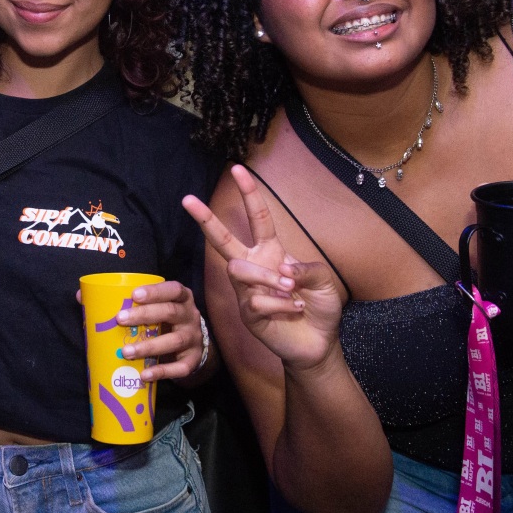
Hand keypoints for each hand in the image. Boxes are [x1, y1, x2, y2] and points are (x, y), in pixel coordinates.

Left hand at [111, 280, 207, 382]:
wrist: (192, 346)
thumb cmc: (167, 322)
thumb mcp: (159, 309)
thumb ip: (136, 305)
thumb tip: (91, 302)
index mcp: (182, 299)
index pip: (173, 290)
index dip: (155, 291)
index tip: (134, 294)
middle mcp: (190, 317)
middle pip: (170, 312)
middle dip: (145, 315)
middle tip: (120, 319)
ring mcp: (194, 339)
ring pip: (174, 341)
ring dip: (149, 346)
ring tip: (126, 352)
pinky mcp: (193, 360)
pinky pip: (180, 367)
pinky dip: (161, 372)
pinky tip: (144, 374)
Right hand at [184, 165, 345, 372]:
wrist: (318, 343)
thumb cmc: (319, 307)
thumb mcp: (324, 280)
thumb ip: (307, 268)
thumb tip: (282, 267)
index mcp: (272, 252)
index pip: (257, 217)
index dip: (249, 193)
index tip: (237, 169)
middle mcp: (255, 266)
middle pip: (223, 239)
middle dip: (205, 219)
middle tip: (187, 200)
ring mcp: (247, 290)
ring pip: (239, 270)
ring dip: (268, 278)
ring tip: (291, 291)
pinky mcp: (247, 314)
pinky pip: (254, 300)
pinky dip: (280, 305)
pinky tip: (294, 311)